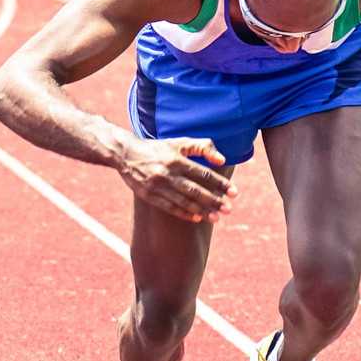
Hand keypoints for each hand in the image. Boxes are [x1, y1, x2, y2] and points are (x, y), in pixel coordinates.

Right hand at [113, 137, 230, 221]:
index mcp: (177, 159)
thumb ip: (202, 147)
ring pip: (183, 201)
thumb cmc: (157, 148)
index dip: (220, 184)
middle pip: (195, 190)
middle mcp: (167, 173)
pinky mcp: (148, 195)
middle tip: (229, 209)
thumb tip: (222, 159)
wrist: (125, 154)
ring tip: (216, 217)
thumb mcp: (179, 143)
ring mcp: (157, 186)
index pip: (204, 174)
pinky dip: (184, 213)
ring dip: (202, 210)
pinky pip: (169, 207)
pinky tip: (197, 218)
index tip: (234, 192)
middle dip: (213, 200)